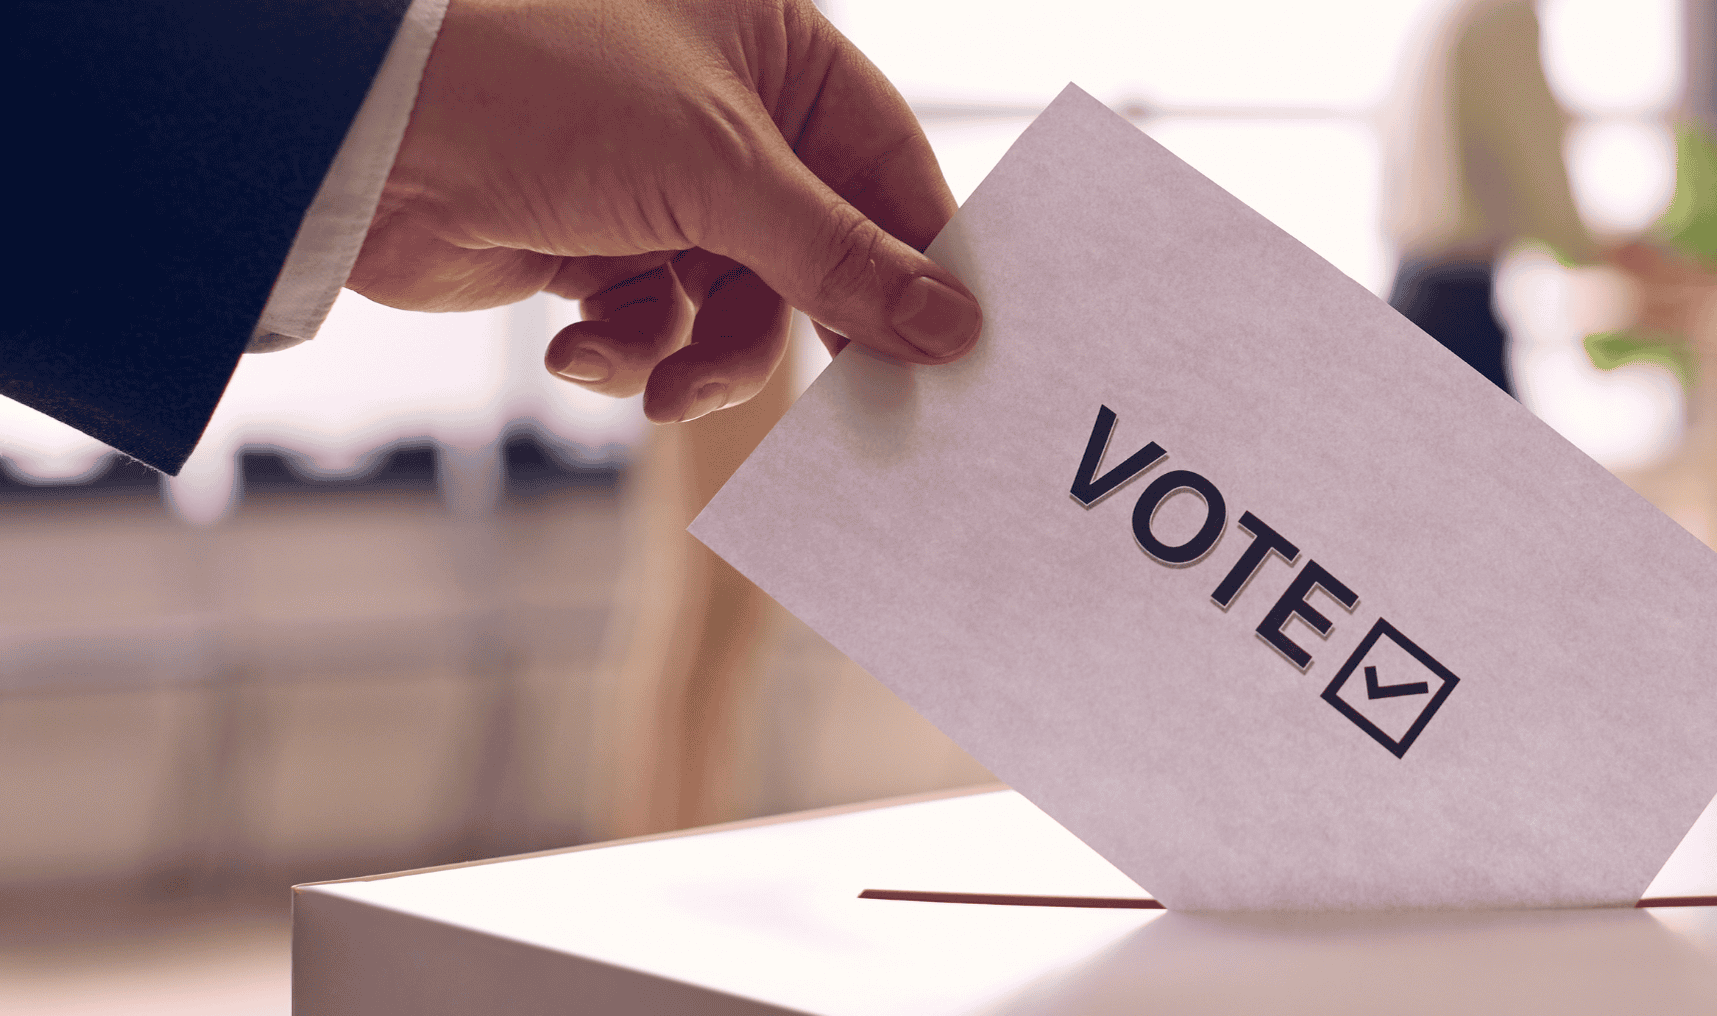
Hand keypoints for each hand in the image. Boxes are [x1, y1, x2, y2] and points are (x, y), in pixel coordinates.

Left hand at [347, 0, 979, 422]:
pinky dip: (630, 352)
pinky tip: (581, 352)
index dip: (922, 255)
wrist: (359, 133)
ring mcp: (661, 183)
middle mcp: (727, 109)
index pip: (887, 161)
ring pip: (742, 305)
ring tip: (669, 387)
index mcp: (775, 48)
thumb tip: (952, 327)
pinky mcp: (598, 247)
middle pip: (820, 247)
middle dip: (817, 325)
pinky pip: (660, 325)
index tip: (958, 343)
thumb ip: (843, 259)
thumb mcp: (722, 173)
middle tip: (861, 410)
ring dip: (708, 359)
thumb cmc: (544, 91)